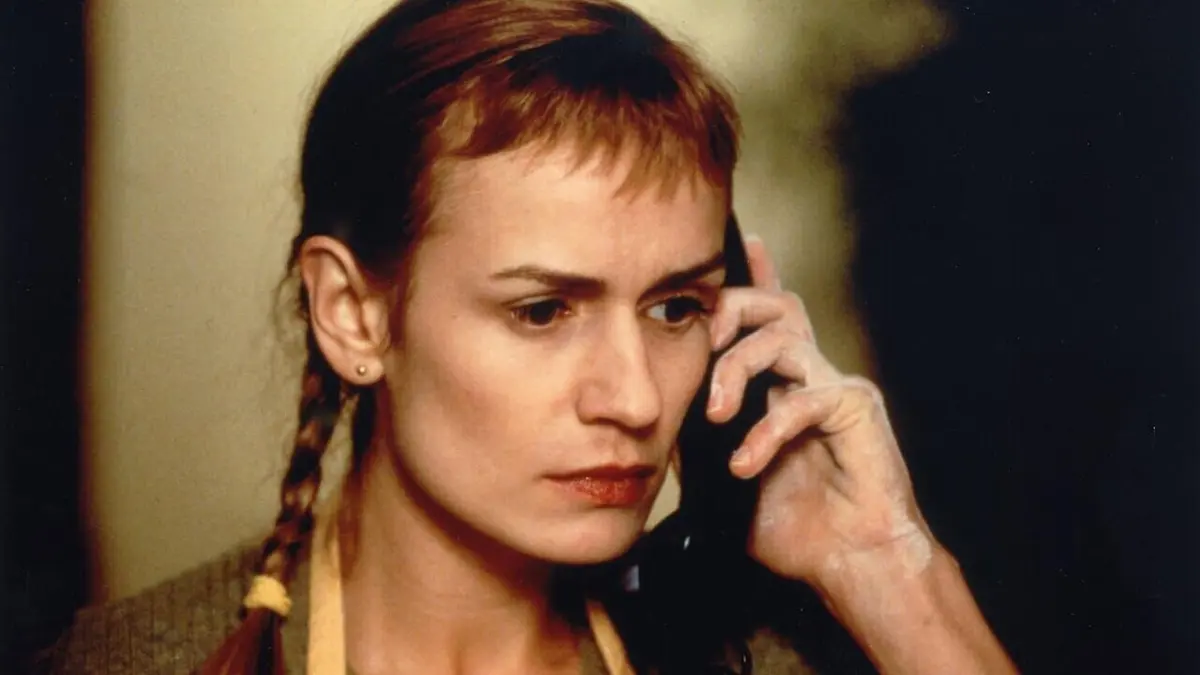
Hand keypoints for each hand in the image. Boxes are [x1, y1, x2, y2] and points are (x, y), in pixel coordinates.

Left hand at [706, 236, 935, 589]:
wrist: (847, 563)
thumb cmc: (793, 526)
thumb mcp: (721, 479)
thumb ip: (696, 439)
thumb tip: (657, 414)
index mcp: (782, 385)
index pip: (764, 320)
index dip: (752, 279)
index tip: (737, 246)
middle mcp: (810, 375)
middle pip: (775, 305)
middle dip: (731, 308)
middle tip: (702, 336)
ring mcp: (834, 387)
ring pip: (782, 337)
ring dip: (736, 369)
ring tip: (717, 413)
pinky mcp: (855, 409)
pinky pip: (802, 399)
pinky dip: (766, 431)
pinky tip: (746, 463)